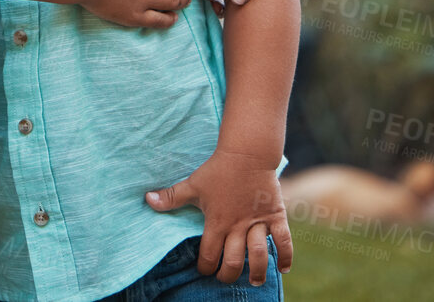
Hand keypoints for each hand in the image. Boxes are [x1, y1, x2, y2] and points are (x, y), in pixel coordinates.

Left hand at [145, 149, 292, 285]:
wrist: (246, 152)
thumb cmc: (217, 169)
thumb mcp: (193, 184)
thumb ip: (171, 196)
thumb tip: (147, 199)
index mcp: (217, 222)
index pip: (209, 255)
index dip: (205, 267)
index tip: (204, 270)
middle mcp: (237, 226)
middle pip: (234, 262)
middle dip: (228, 275)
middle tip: (226, 277)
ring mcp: (257, 222)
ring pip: (259, 255)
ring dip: (257, 272)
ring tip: (254, 281)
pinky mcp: (274, 215)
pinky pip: (284, 240)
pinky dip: (286, 256)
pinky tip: (284, 269)